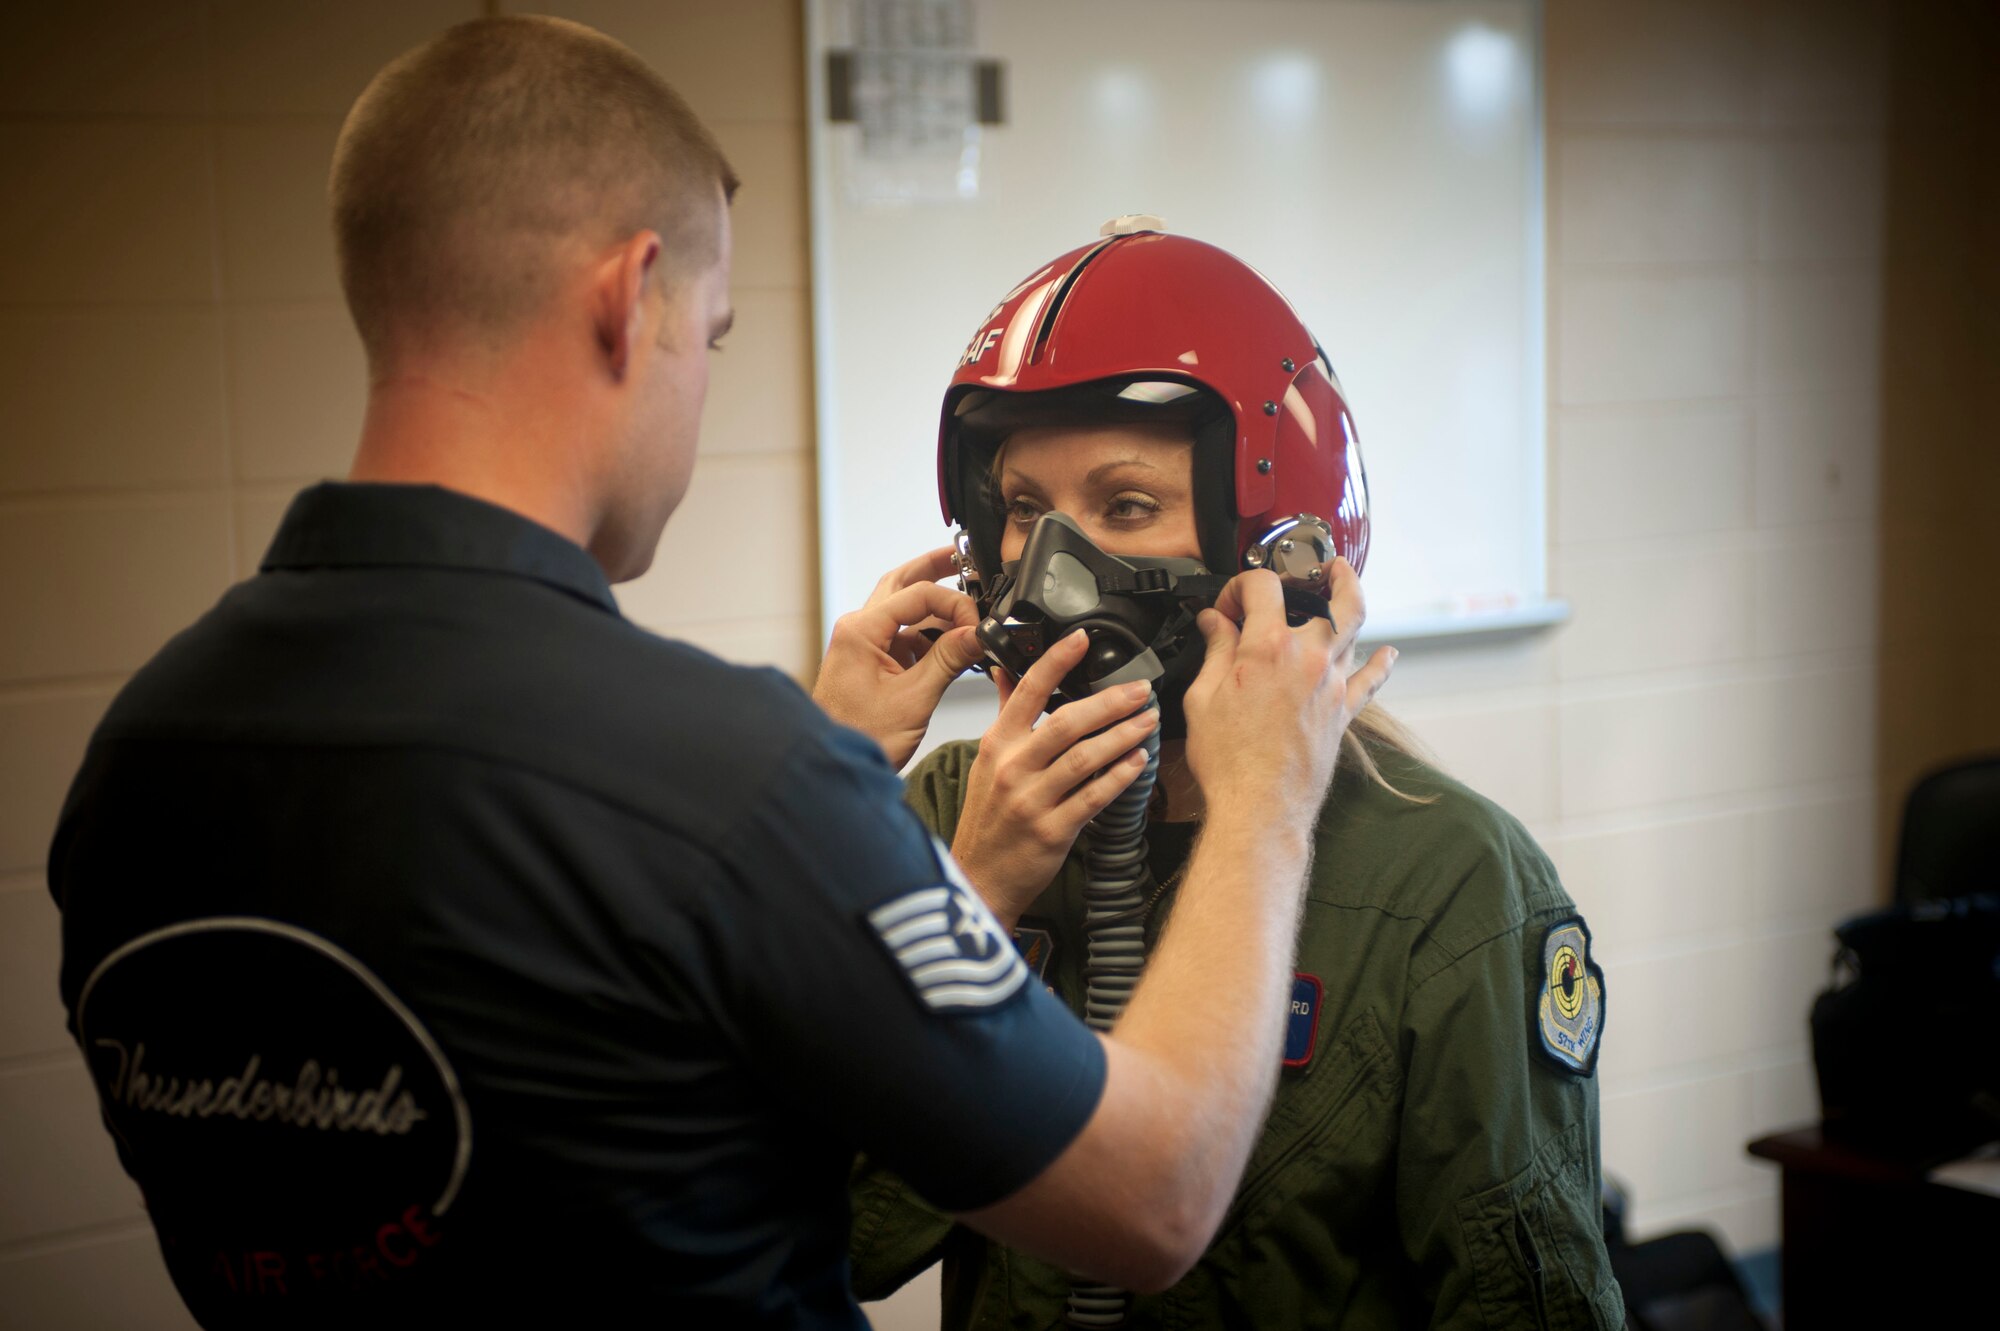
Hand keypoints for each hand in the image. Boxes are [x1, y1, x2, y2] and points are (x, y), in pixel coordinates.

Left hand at [813, 548, 982, 769]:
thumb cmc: (860, 738)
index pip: (918, 595)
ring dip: (932, 605)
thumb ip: (949, 660)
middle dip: (933, 570)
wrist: (834, 770)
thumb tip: (978, 633)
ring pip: (901, 610)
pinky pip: (902, 636)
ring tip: (963, 599)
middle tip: (962, 557)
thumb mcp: (915, 698)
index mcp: (862, 631)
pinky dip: (927, 634)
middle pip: (901, 584)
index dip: (955, 604)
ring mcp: (862, 646)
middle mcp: (857, 631)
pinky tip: (950, 640)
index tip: (978, 625)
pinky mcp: (869, 663)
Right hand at [953, 629, 1159, 928]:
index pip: (1028, 691)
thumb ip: (1005, 714)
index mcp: (998, 744)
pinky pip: (1093, 797)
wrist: (979, 876)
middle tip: (1141, 690)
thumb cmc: (987, 819)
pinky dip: (1119, 777)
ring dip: (1123, 736)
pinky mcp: (1053, 830)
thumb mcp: (988, 761)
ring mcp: (1032, 800)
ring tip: (1148, 721)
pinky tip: (1139, 763)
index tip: (1082, 639)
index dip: (1056, 661)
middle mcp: (1013, 767)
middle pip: (1068, 722)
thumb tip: (1007, 670)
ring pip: (1085, 758)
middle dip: (1110, 702)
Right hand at [1182, 559, 1394, 834]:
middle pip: (1330, 597)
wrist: (1260, 808)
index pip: (1263, 587)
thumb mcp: (1203, 698)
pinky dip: (1381, 663)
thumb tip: (1214, 624)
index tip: (1229, 606)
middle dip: (1324, 573)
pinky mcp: (1343, 712)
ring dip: (1352, 601)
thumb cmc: (1228, 761)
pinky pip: (1371, 680)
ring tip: (1346, 585)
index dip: (1242, 585)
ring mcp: (1331, 684)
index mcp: (1267, 648)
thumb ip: (1216, 652)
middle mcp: (1308, 658)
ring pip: (1356, 630)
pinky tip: (1388, 653)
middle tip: (1321, 565)